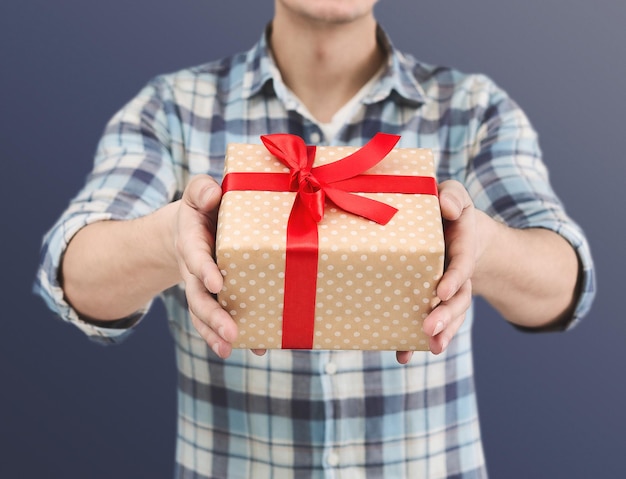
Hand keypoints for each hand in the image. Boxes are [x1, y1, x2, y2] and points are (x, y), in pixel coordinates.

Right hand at [174, 175, 237, 357]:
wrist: (188, 229)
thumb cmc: (201, 208)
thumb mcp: (197, 192)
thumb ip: (201, 190)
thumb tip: (213, 196)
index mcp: (192, 243)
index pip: (196, 258)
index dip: (205, 271)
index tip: (217, 284)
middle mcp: (195, 271)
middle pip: (198, 298)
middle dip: (213, 316)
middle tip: (231, 333)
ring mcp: (204, 288)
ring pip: (205, 314)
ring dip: (217, 333)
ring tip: (232, 349)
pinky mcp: (218, 298)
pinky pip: (220, 320)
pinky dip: (233, 336)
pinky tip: (258, 348)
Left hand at [397, 180, 478, 362]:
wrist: (456, 229)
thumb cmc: (447, 209)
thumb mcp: (453, 194)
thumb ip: (453, 196)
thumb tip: (447, 207)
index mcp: (461, 246)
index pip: (462, 263)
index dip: (454, 277)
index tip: (443, 291)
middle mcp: (457, 272)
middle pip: (458, 298)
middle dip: (446, 316)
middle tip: (429, 330)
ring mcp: (446, 288)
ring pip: (449, 314)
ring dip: (440, 333)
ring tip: (429, 349)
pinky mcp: (431, 299)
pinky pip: (429, 321)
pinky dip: (416, 340)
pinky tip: (403, 355)